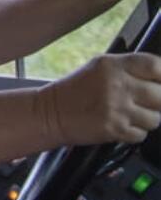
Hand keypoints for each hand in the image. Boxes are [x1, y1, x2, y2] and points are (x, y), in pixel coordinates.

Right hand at [39, 53, 160, 145]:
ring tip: (131, 115)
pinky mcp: (115, 129)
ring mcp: (117, 108)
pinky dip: (135, 133)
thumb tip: (159, 79)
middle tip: (145, 103)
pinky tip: (121, 125)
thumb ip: (128, 70)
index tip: (160, 82)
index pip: (155, 66)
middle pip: (160, 94)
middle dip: (157, 101)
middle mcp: (117, 84)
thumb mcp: (98, 68)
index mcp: (112, 65)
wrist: (50, 112)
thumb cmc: (75, 90)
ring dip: (148, 119)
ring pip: (156, 118)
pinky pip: (142, 134)